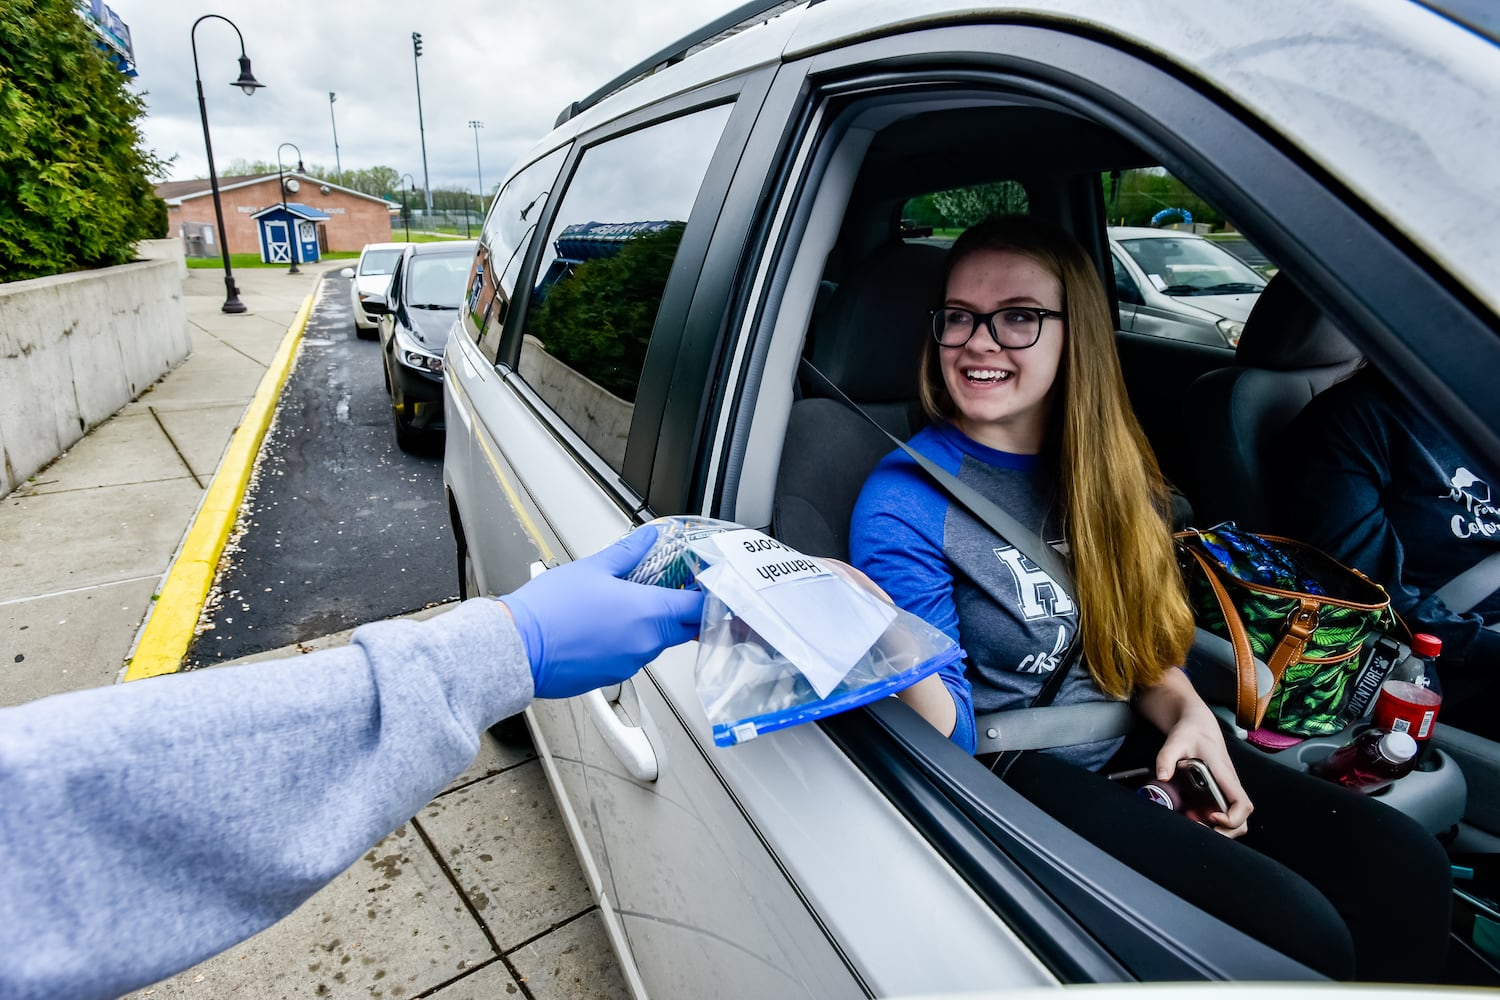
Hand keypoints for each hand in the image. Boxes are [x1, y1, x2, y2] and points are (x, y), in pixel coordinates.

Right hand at [501, 525, 704, 698]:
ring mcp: (630, 664)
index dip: (707, 596)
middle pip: (683, 628)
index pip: (698, 608)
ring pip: (655, 643)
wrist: (517, 648)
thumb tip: (649, 538)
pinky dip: (627, 642)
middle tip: (668, 590)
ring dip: (650, 626)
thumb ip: (629, 552)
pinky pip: (632, 657)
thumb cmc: (549, 610)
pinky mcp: (612, 677)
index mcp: (649, 612)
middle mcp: (646, 643)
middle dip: (680, 611)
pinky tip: (604, 627)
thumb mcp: (593, 568)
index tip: (705, 586)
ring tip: (623, 606)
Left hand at [1134, 667, 1253, 837]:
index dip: (1232, 817)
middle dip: (1225, 831)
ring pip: (1233, 818)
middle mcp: (1229, 785)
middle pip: (1242, 819)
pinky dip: (1207, 820)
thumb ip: (1167, 757)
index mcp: (1224, 774)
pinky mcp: (1216, 791)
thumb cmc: (1190, 731)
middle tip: (1199, 828)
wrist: (1196, 723)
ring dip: (1216, 827)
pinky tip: (1188, 814)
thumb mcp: (1176, 740)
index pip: (1242, 803)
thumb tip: (1162, 776)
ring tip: (1191, 821)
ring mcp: (1224, 790)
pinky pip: (1219, 811)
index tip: (1211, 817)